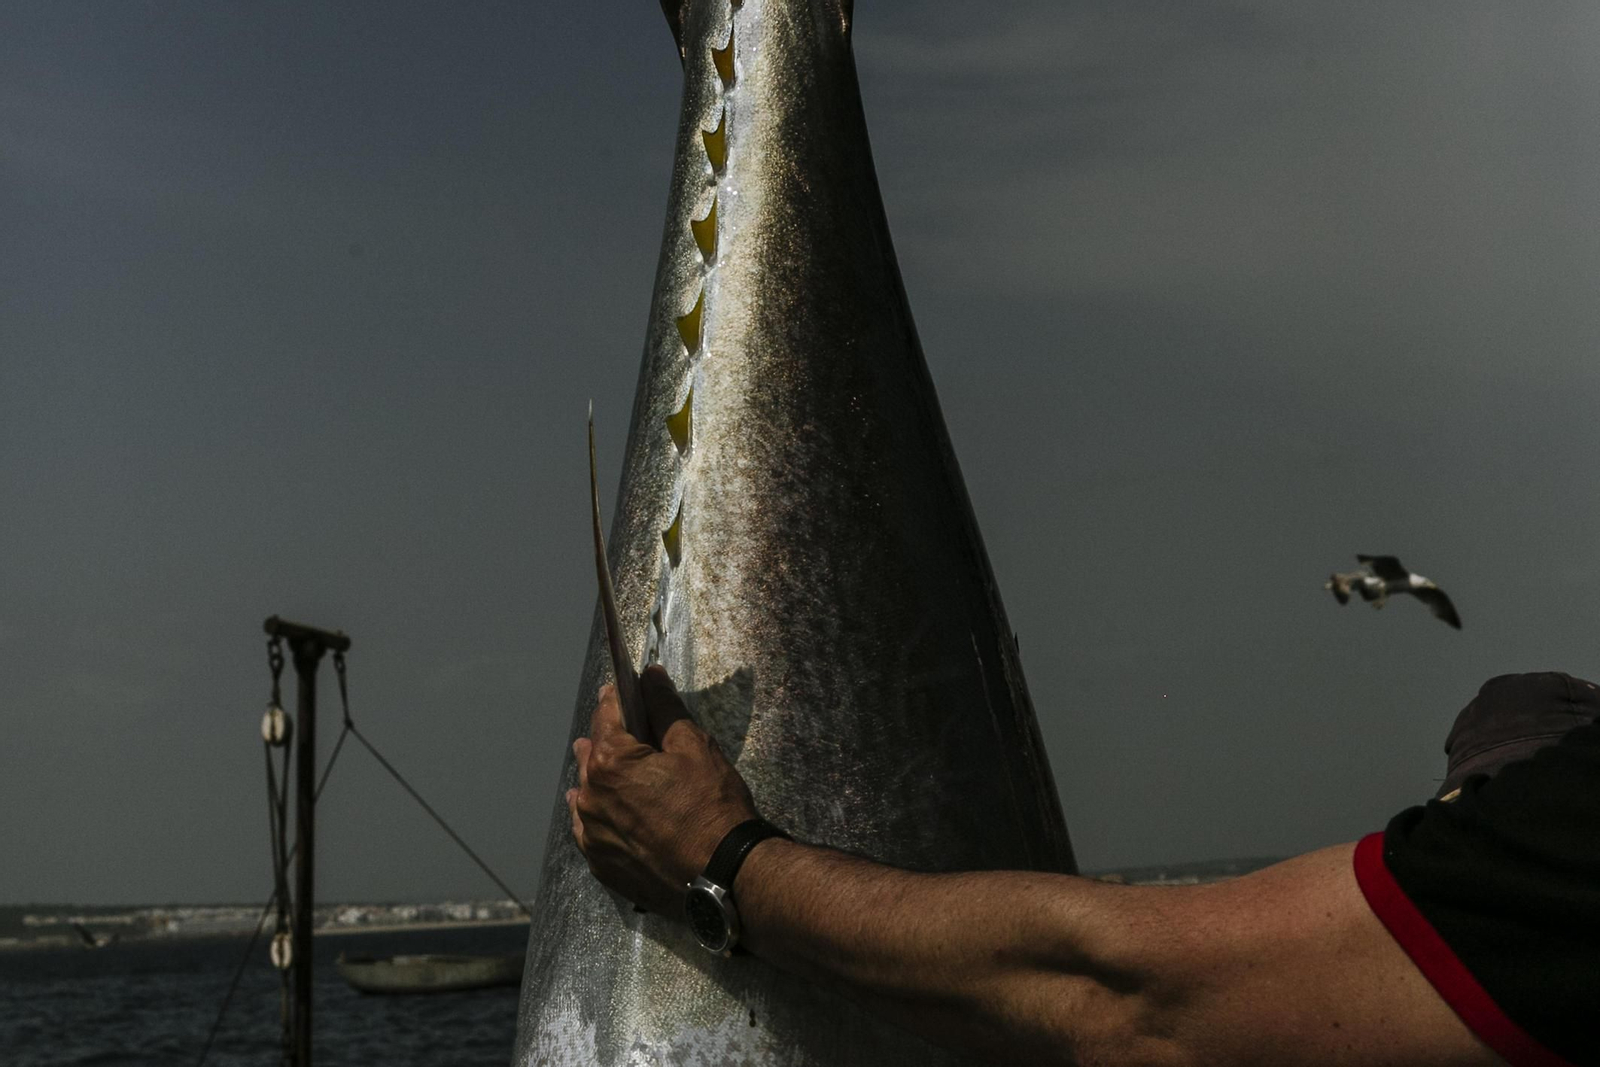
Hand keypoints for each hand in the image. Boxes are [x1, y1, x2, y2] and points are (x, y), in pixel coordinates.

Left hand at [567, 665, 758, 914]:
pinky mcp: (602, 865)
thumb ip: (664, 707)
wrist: (724, 875)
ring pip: (588, 794)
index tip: (621, 688)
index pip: (606, 716)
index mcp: (610, 763)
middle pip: (592, 755)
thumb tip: (650, 675)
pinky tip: (607, 812)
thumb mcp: (694, 746)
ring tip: (611, 769)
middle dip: (606, 738)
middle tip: (621, 729)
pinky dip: (598, 815)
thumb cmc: (713, 807)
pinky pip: (591, 831)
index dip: (616, 697)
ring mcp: (593, 835)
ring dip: (598, 777)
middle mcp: (591, 798)